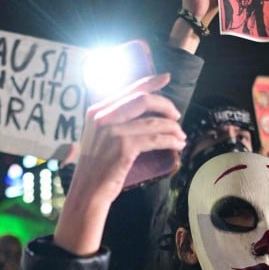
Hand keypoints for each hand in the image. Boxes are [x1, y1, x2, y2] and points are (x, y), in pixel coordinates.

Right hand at [55, 74, 184, 255]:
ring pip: (152, 121)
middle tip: (177, 116)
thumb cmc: (96, 167)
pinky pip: (155, 138)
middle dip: (165, 105)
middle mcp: (102, 117)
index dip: (150, 82)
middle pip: (142, 100)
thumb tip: (145, 112)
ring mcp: (112, 131)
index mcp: (96, 111)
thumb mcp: (99, 137)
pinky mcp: (123, 147)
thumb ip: (115, 121)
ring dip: (172, 128)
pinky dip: (170, 141)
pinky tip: (177, 145)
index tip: (166, 78)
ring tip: (180, 136)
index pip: (128, 90)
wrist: (88, 191)